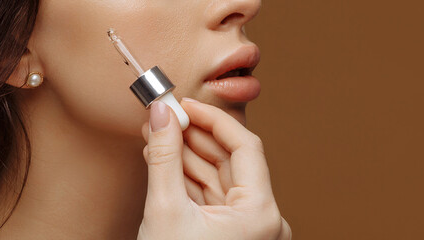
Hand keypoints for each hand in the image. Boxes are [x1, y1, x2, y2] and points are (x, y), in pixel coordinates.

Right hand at [137, 98, 290, 239]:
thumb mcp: (165, 209)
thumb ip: (165, 157)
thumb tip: (161, 114)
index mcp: (261, 213)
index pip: (245, 147)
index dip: (213, 120)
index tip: (186, 104)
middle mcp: (264, 220)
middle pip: (232, 162)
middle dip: (194, 136)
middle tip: (166, 115)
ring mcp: (249, 228)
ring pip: (220, 179)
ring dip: (187, 157)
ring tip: (158, 135)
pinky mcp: (233, 235)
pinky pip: (214, 198)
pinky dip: (190, 180)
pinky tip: (165, 160)